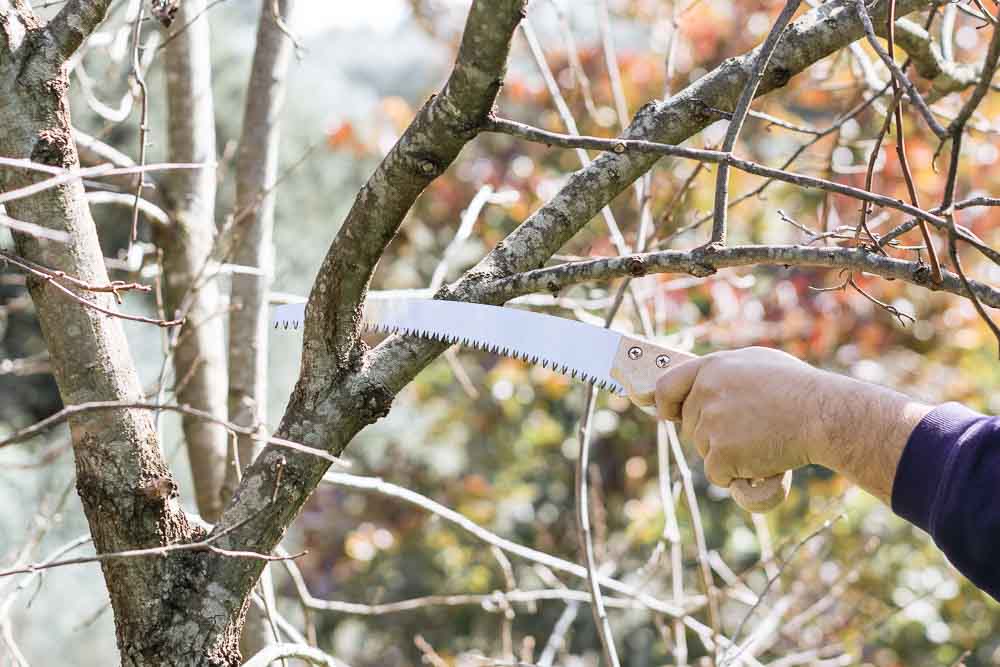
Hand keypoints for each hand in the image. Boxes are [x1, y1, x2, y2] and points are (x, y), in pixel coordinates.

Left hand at [654, 346, 932, 503]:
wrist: (824, 416)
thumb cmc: (800, 389)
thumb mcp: (759, 363)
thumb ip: (725, 372)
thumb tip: (701, 384)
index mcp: (712, 367)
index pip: (667, 386)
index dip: (665, 404)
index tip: (666, 416)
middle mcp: (705, 392)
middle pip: (691, 426)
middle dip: (714, 435)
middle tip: (751, 431)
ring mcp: (710, 423)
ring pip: (705, 452)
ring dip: (729, 455)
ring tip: (764, 441)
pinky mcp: (719, 452)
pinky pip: (718, 474)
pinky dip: (737, 475)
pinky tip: (762, 459)